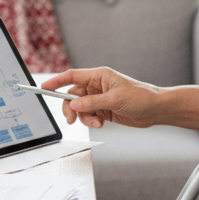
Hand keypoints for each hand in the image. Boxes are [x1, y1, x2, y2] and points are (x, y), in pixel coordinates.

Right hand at [42, 68, 160, 128]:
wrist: (155, 109)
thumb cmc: (140, 96)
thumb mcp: (114, 99)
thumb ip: (92, 103)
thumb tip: (73, 105)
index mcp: (99, 76)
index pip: (72, 76)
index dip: (56, 81)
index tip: (43, 87)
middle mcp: (97, 86)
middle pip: (73, 95)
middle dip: (71, 108)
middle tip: (71, 119)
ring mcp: (100, 99)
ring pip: (80, 108)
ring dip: (85, 117)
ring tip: (97, 122)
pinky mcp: (104, 110)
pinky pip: (89, 116)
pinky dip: (91, 121)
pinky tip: (102, 123)